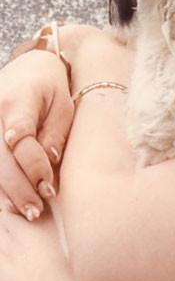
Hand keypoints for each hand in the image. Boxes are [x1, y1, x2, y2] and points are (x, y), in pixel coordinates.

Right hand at [0, 48, 72, 218]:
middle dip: (18, 188)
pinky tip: (8, 203)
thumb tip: (50, 161)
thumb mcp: (62, 102)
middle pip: (1, 159)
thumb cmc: (49, 86)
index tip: (49, 187)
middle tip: (36, 210)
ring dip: (6, 192)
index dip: (34, 166)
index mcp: (16, 102)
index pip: (21, 140)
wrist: (26, 68)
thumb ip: (56, 131)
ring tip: (24, 211)